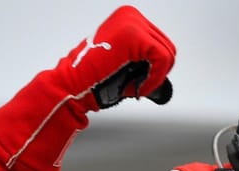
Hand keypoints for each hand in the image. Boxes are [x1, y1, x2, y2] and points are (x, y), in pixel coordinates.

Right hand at [0, 6, 176, 170]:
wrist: (71, 87)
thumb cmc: (93, 80)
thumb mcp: (125, 64)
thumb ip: (144, 64)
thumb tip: (164, 80)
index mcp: (127, 19)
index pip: (161, 45)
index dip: (157, 70)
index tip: (141, 81)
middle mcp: (129, 16)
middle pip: (167, 49)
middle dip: (157, 73)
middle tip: (138, 85)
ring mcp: (131, 22)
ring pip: (167, 54)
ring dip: (154, 77)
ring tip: (134, 85)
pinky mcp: (133, 35)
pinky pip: (162, 59)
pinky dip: (154, 78)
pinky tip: (137, 86)